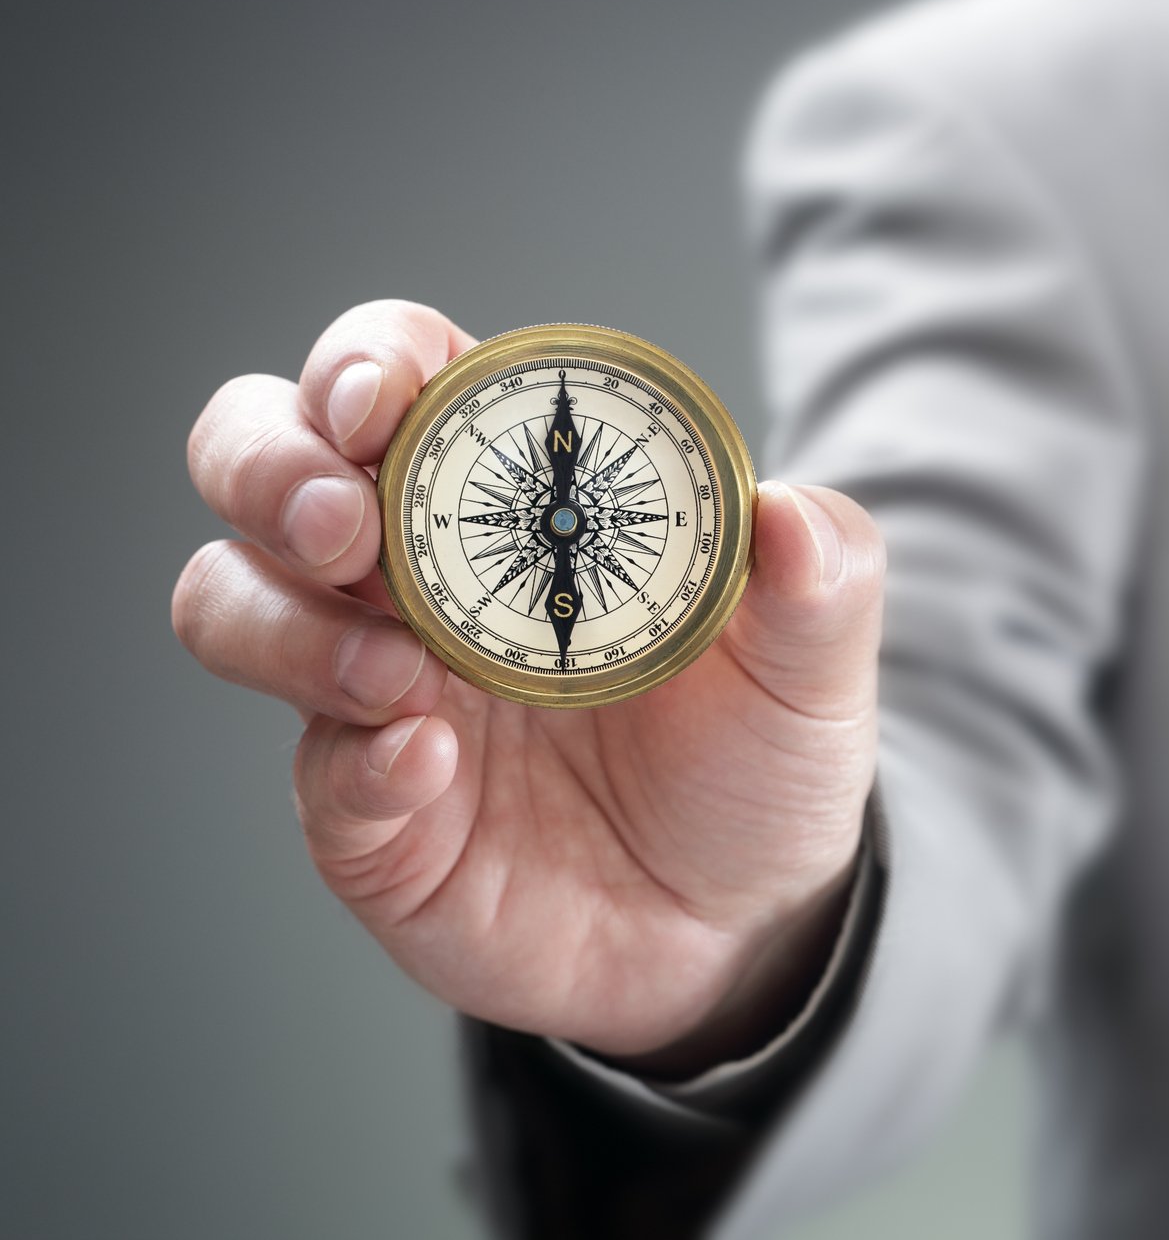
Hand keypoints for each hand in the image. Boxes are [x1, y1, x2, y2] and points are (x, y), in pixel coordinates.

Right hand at [173, 301, 882, 1071]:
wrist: (749, 924)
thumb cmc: (757, 759)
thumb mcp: (814, 663)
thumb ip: (823, 577)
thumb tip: (790, 513)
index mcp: (516, 496)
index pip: (396, 376)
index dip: (364, 361)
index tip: (378, 398)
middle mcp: (417, 575)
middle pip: (259, 461)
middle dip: (266, 466)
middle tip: (342, 524)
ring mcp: (374, 691)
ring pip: (229, 603)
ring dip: (285, 620)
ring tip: (398, 671)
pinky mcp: (369, 817)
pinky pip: (312, 772)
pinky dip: (353, 761)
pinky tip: (429, 767)